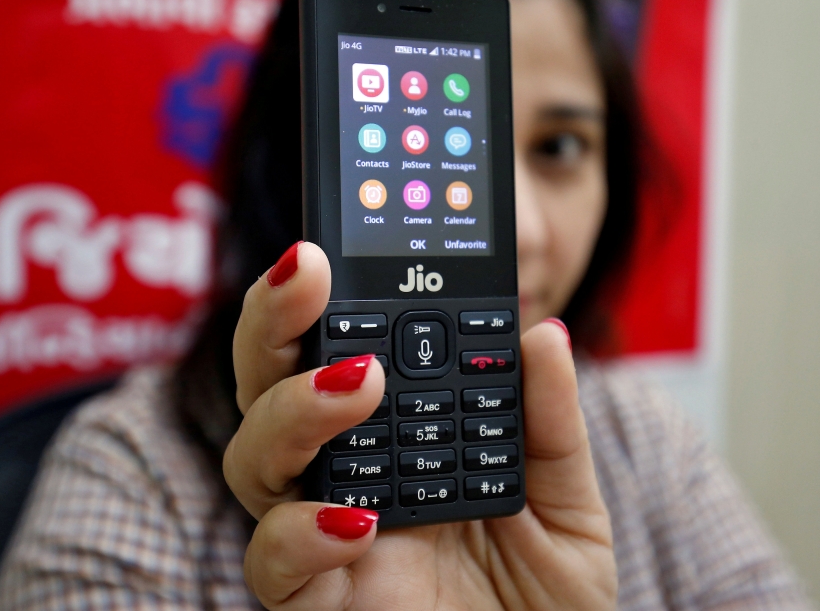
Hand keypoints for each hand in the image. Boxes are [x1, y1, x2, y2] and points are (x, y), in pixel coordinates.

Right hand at [223, 242, 615, 609]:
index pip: (334, 347)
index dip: (322, 294)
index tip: (336, 243)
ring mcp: (321, 531)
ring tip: (359, 383)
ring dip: (294, 407)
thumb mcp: (565, 503)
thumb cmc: (540, 600)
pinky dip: (301, 530)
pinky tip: (355, 519)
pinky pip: (271, 559)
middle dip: (274, 317)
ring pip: (254, 455)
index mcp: (392, 433)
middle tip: (309, 270)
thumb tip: (544, 334)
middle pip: (269, 381)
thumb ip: (549, 424)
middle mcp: (342, 471)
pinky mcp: (314, 599)